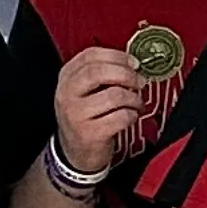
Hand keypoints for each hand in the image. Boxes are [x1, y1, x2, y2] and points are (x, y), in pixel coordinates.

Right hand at [54, 46, 145, 171]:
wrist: (76, 152)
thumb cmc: (86, 118)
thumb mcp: (84, 91)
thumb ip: (102, 74)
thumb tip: (132, 63)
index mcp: (67, 77)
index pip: (90, 55)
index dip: (116, 56)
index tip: (133, 62)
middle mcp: (67, 93)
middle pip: (99, 72)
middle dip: (126, 74)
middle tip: (139, 81)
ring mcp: (77, 114)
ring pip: (115, 95)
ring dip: (133, 98)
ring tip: (136, 103)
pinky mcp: (90, 133)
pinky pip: (121, 117)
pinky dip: (132, 115)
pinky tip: (130, 117)